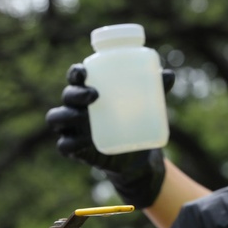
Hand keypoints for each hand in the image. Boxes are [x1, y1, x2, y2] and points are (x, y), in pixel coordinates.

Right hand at [45, 63, 174, 208]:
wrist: (136, 156)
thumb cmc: (136, 121)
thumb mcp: (147, 104)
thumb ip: (156, 88)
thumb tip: (170, 74)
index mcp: (89, 91)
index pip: (76, 77)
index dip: (75, 72)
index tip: (84, 71)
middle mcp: (77, 107)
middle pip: (67, 95)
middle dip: (75, 93)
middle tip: (95, 95)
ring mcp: (74, 128)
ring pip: (57, 118)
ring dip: (67, 115)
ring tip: (84, 116)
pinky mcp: (77, 149)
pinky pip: (64, 145)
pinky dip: (68, 143)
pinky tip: (79, 142)